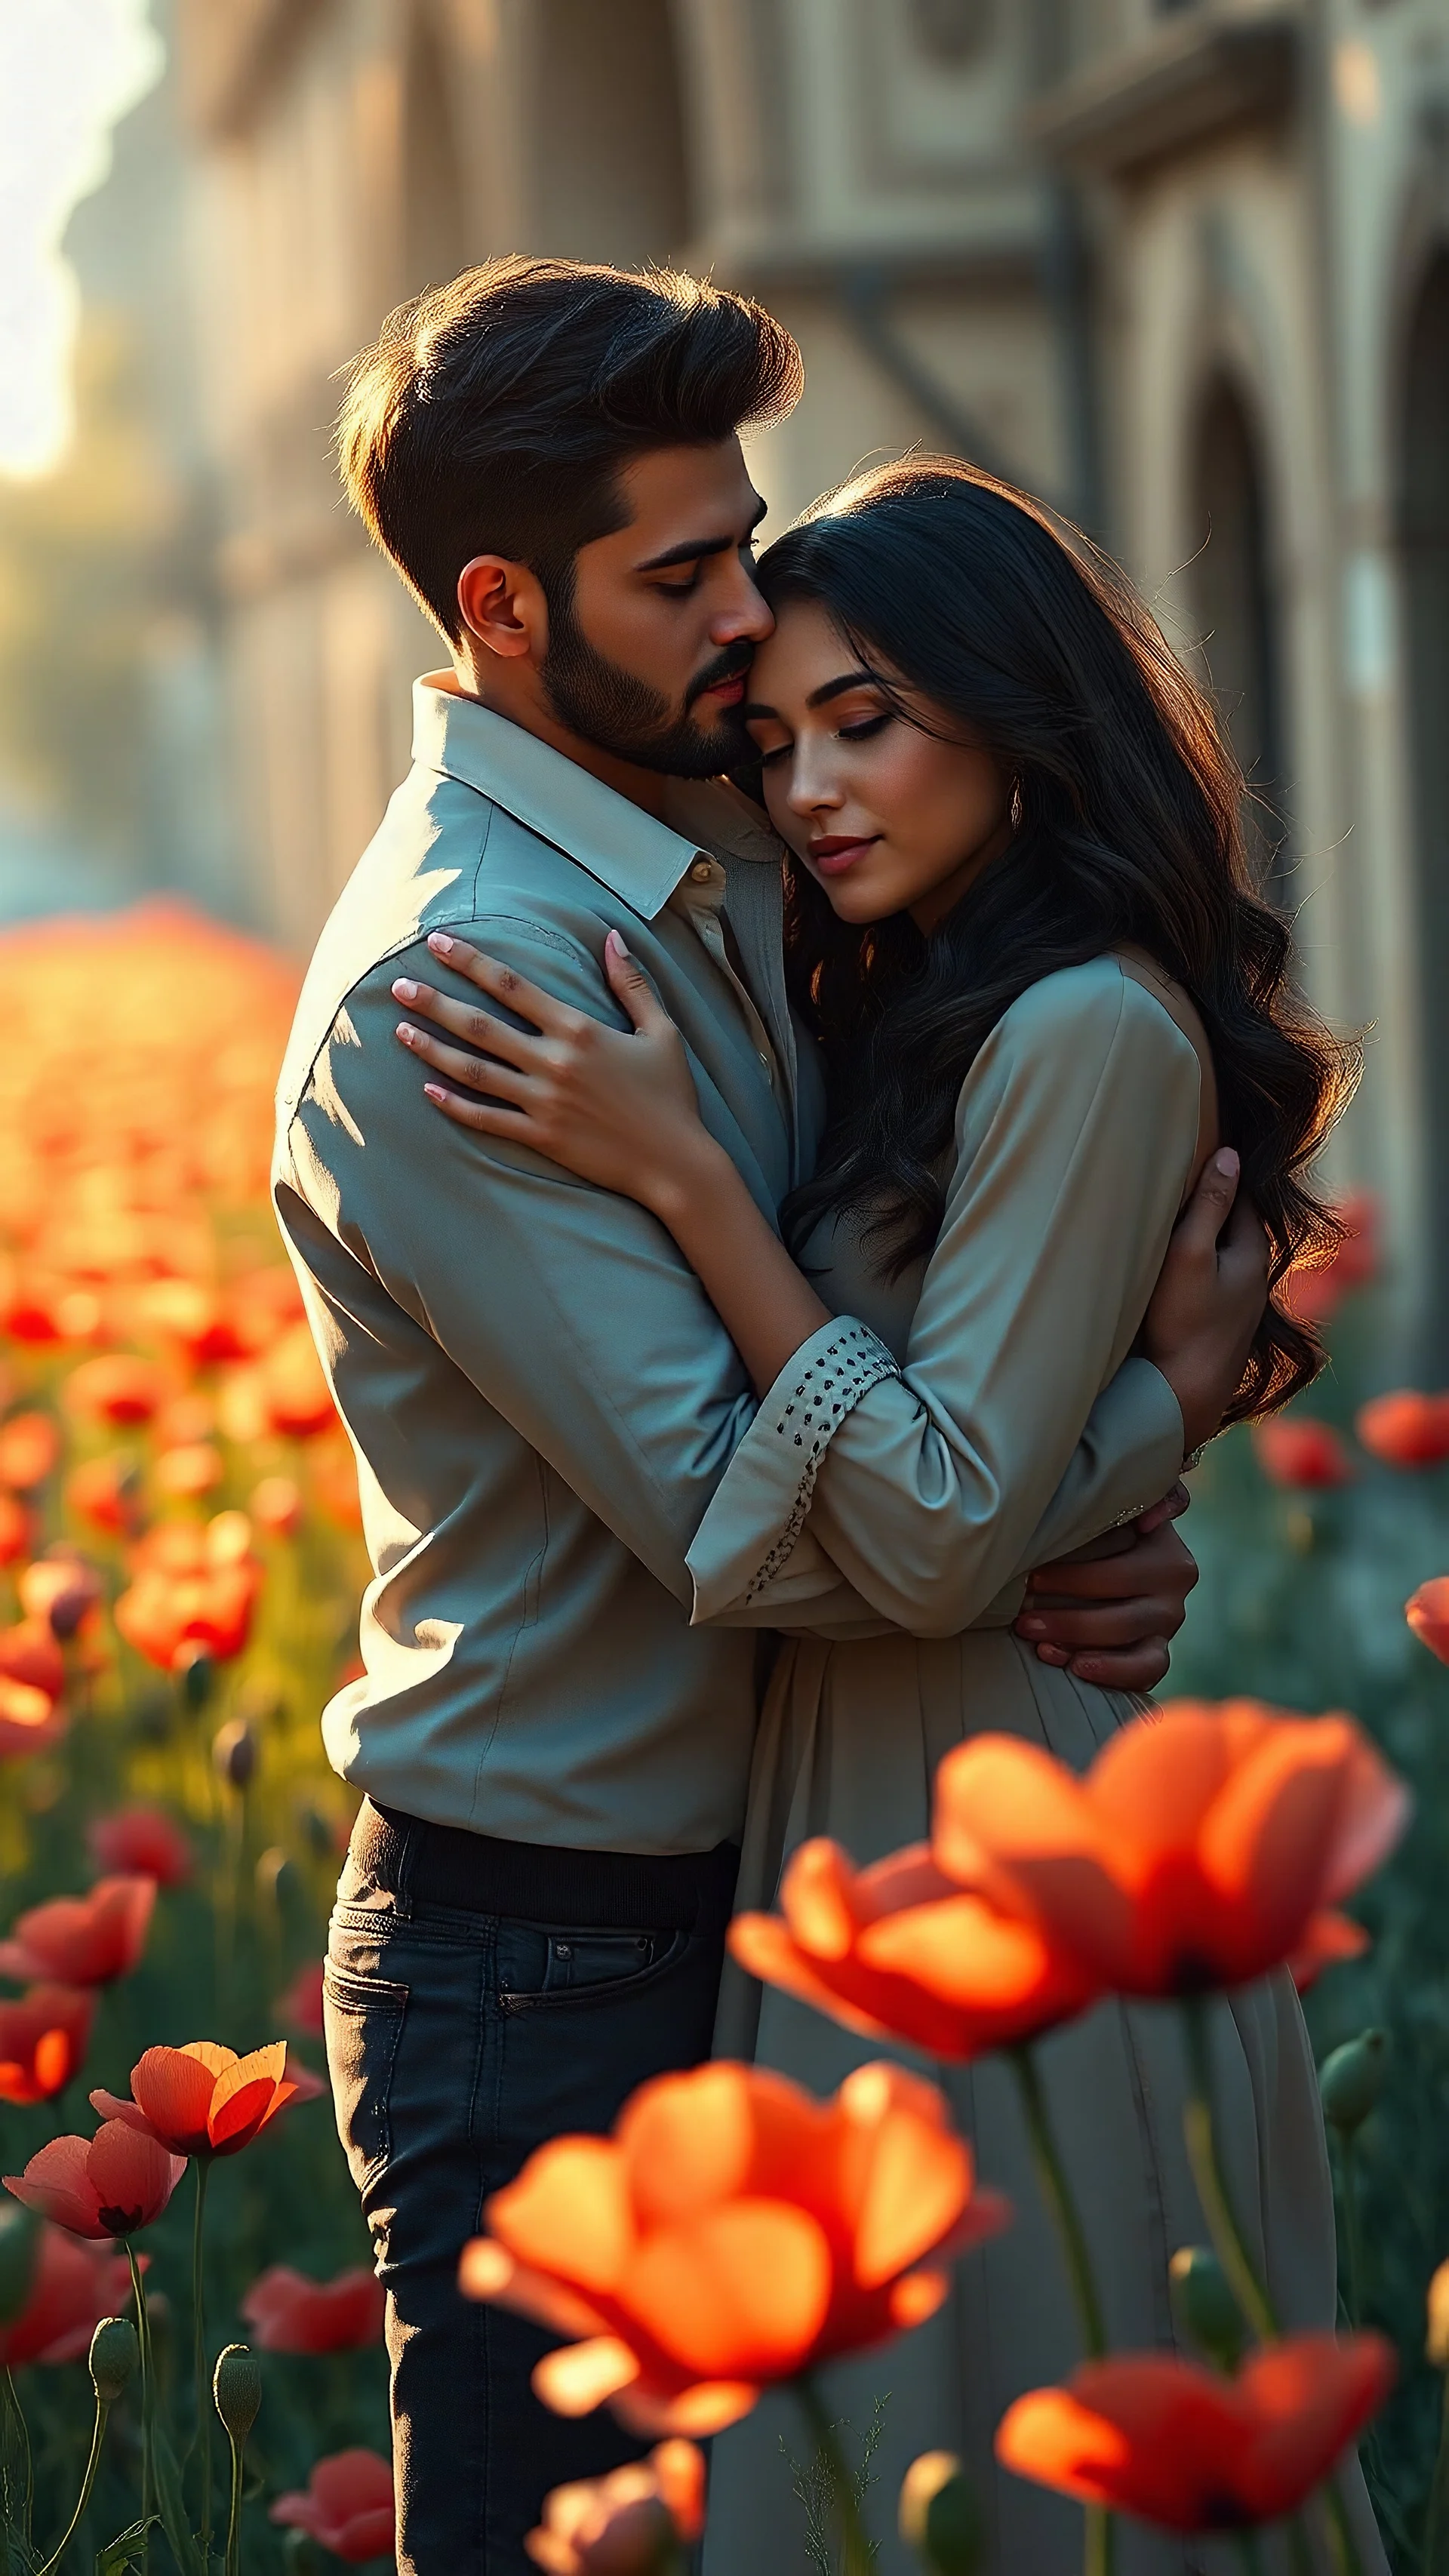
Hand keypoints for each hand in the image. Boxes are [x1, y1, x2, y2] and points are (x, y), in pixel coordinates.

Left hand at [392, 929, 715, 1209]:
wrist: (676, 1161)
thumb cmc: (671, 1094)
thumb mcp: (662, 1031)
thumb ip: (632, 984)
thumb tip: (612, 936)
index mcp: (580, 1029)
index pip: (512, 986)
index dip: (470, 961)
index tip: (437, 942)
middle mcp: (555, 1062)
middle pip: (480, 1025)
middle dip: (435, 1002)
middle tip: (398, 984)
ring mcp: (544, 1102)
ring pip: (475, 1071)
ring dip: (432, 1049)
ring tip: (400, 1030)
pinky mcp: (542, 1137)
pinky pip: (488, 1119)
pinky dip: (455, 1105)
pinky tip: (427, 1091)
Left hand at [1014, 1506, 1198, 1691]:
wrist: (1113, 1560)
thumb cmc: (1102, 1531)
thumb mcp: (1115, 1509)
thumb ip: (1137, 1499)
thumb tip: (1152, 1517)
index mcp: (1167, 1553)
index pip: (1119, 1574)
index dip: (1072, 1580)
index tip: (1030, 1578)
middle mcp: (1175, 1590)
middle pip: (1120, 1615)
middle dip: (1064, 1618)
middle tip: (1021, 1618)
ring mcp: (1168, 1624)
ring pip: (1128, 1642)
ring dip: (1078, 1644)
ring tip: (1038, 1643)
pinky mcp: (1159, 1653)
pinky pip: (1145, 1672)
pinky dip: (1110, 1672)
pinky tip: (1073, 1666)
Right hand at [1143, 1148, 1269, 1455]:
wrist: (1184, 1395)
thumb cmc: (1183, 1323)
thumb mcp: (1189, 1254)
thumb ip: (1209, 1205)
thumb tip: (1230, 1155)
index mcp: (1252, 1254)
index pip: (1242, 1198)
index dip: (1221, 1175)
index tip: (1196, 1154)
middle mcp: (1255, 1279)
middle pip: (1234, 1227)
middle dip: (1213, 1206)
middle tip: (1180, 1182)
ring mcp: (1240, 1306)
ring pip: (1224, 1257)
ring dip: (1205, 1240)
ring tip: (1174, 1222)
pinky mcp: (1222, 1327)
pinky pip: (1214, 1282)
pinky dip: (1200, 1268)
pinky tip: (1176, 1273)